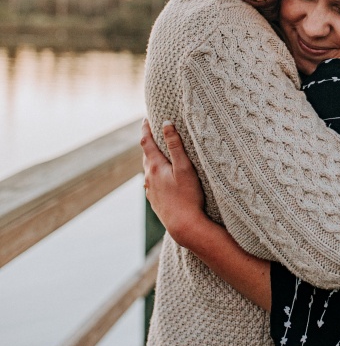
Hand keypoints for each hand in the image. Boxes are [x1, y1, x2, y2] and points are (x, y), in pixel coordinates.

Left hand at [141, 119, 205, 246]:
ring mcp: (151, 191)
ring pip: (149, 170)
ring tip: (158, 154)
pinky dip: (155, 175)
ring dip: (152, 160)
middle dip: (148, 143)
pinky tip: (162, 178)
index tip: (146, 119)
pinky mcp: (156, 201)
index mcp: (155, 167)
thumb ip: (175, 145)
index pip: (146, 142)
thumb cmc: (188, 196)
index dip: (146, 129)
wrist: (184, 226)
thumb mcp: (184, 167)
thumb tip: (166, 123)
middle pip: (146, 156)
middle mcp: (149, 178)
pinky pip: (152, 183)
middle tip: (152, 133)